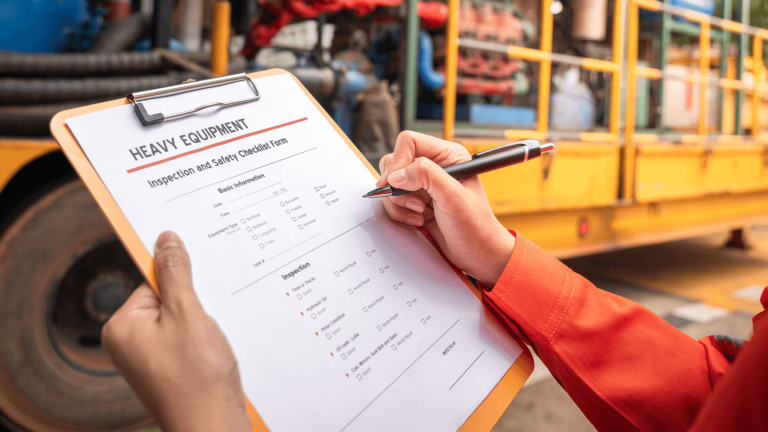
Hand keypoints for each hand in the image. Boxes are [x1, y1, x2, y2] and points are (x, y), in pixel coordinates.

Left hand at [102, 231, 250, 431]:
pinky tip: (217, 348)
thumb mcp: (188, 313)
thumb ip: (176, 273)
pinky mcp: (172, 370)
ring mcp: (151, 359)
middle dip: (195, 301)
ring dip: (203, 321)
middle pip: (168, 299)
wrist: (213, 426)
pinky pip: (188, 339)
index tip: (199, 267)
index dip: (178, 276)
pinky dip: (206, 338)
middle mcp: (131, 342)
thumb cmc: (197, 377)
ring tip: (213, 337)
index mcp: (123, 326)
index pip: (152, 281)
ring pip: (183, 320)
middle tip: (209, 315)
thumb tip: (165, 239)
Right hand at [377, 131, 514, 286]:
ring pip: (390, 183)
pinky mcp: (415, 202)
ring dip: (400, 202)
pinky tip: (420, 220)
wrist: (477, 254)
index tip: (396, 183)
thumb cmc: (475, 226)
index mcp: (448, 156)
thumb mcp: (453, 197)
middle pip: (395, 162)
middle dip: (399, 187)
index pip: (409, 142)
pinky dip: (400, 213)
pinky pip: (392, 200)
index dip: (399, 161)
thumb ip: (426, 176)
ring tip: (421, 213)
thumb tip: (396, 175)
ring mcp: (423, 185)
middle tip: (418, 203)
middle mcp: (434, 167)